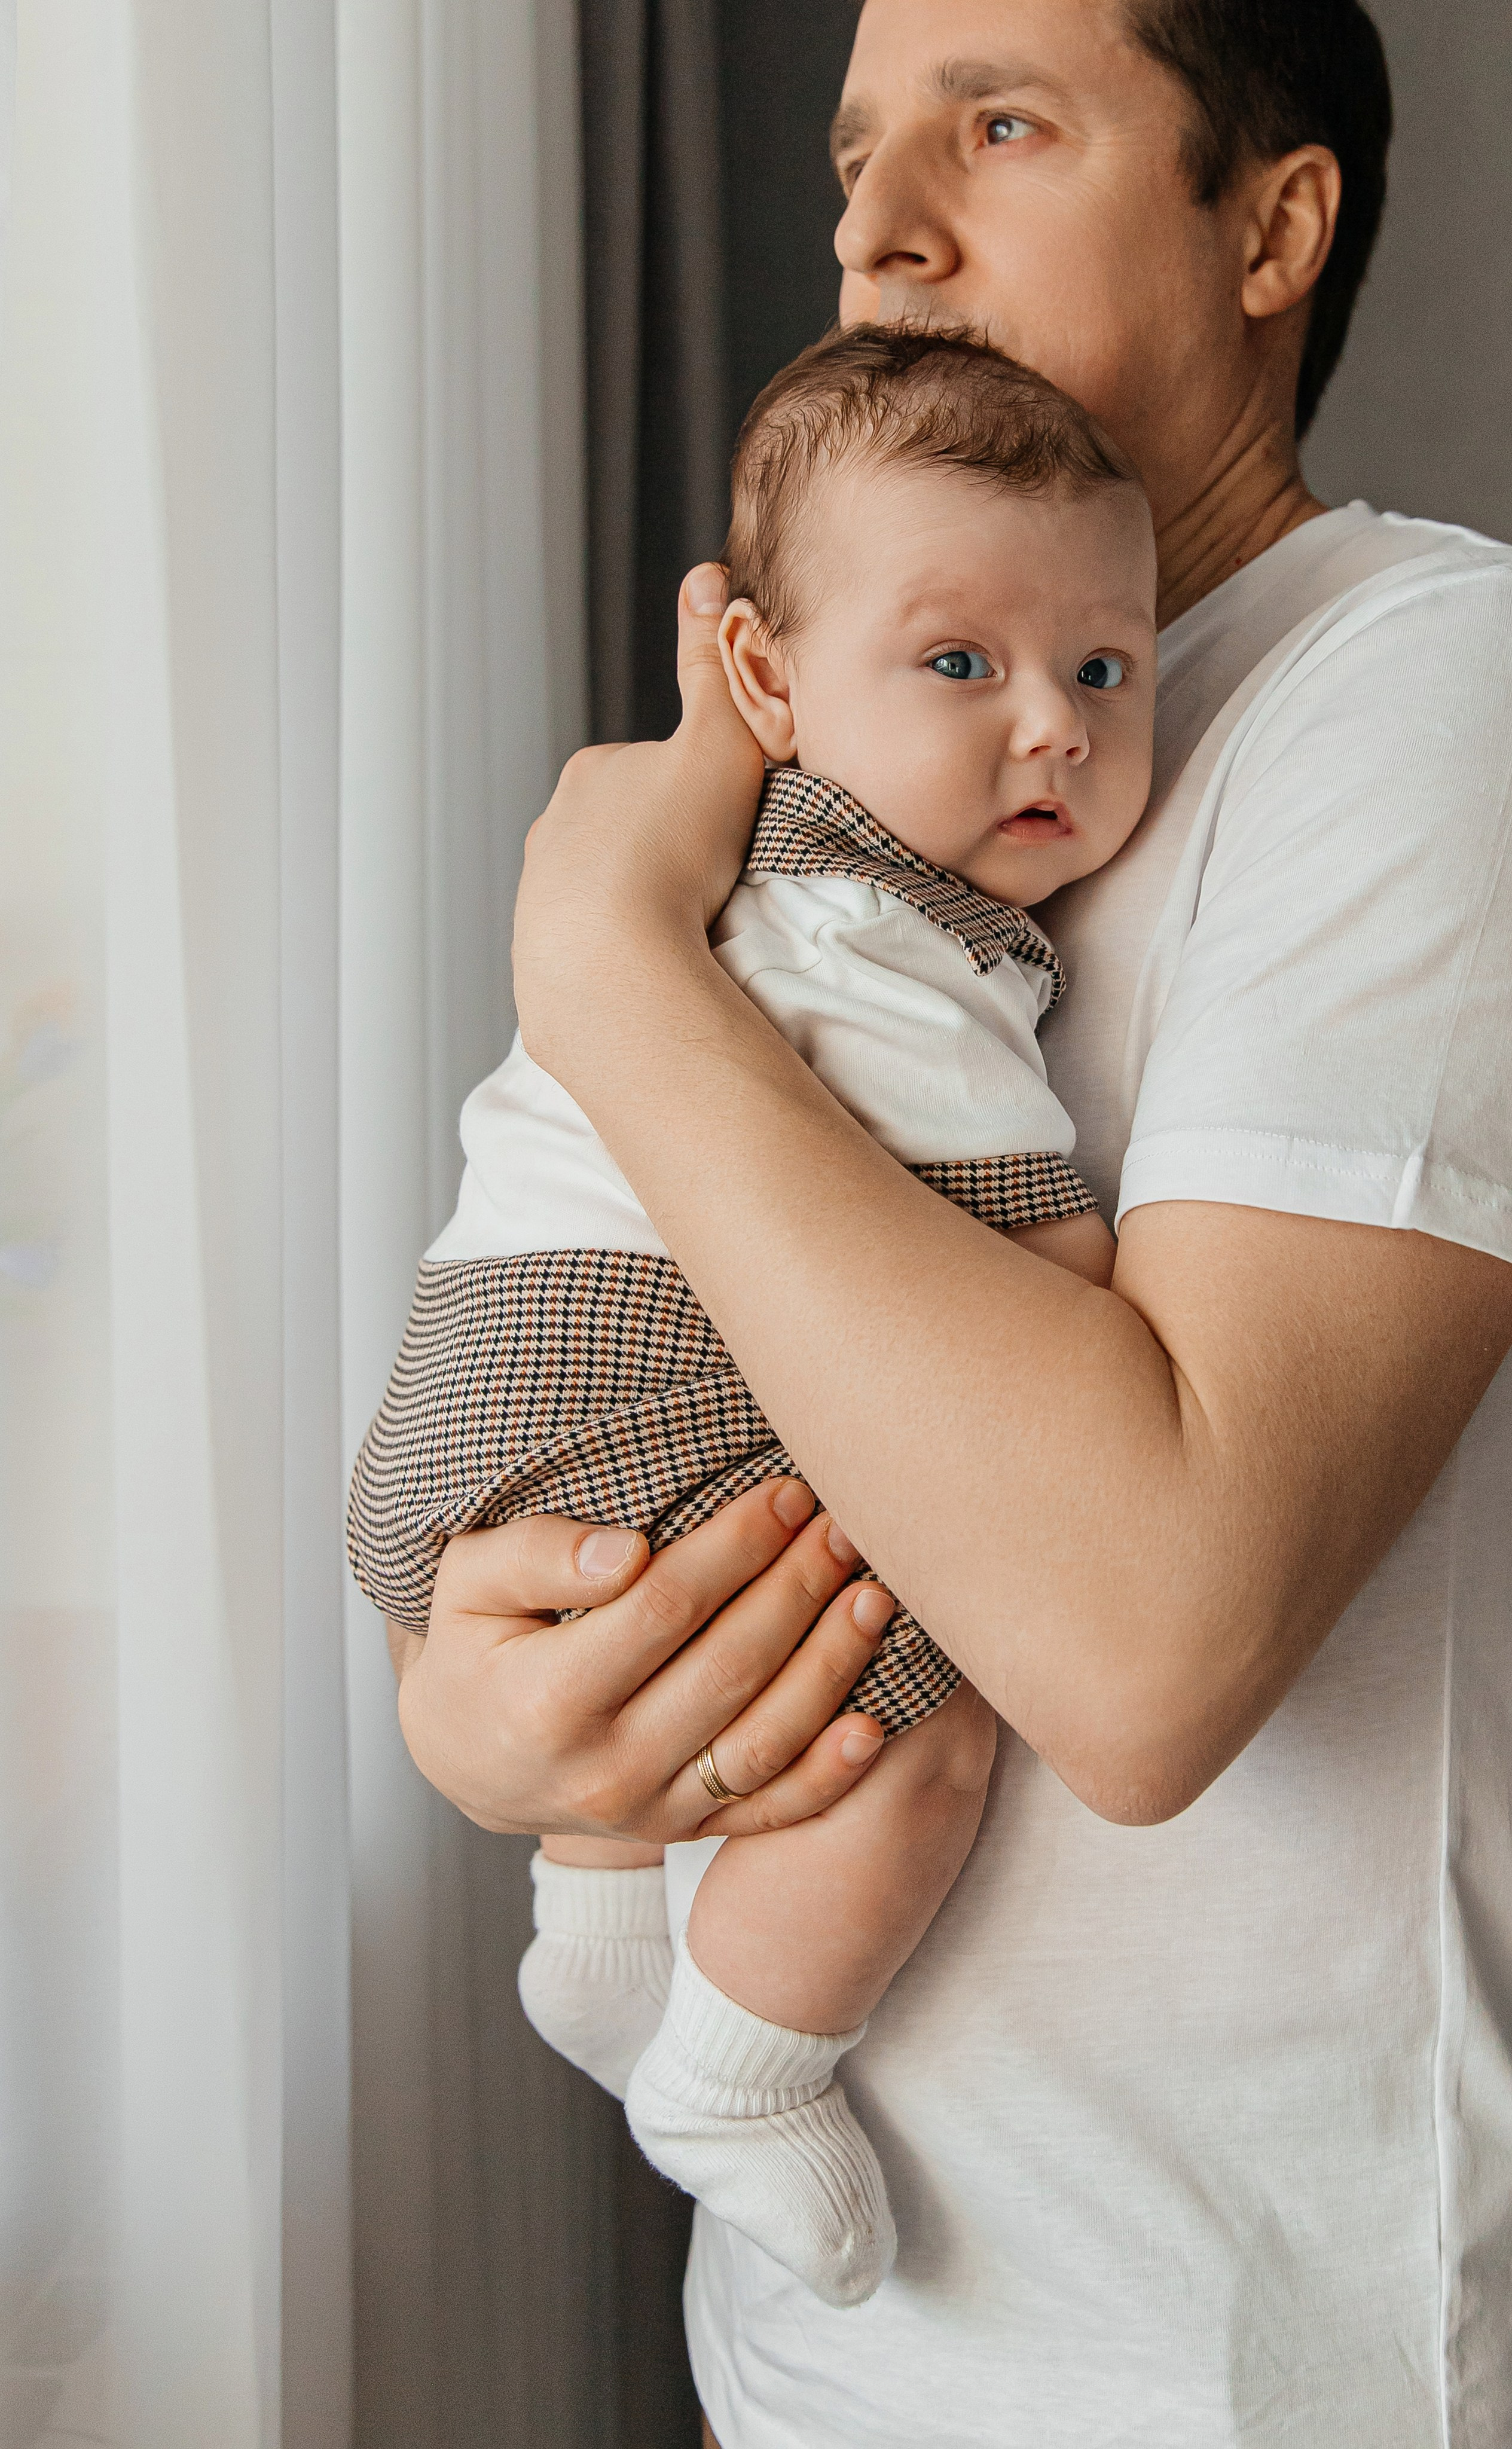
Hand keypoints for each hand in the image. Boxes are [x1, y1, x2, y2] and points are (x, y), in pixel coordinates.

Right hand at [392, 1478, 891, 1840]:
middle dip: (798, 1589)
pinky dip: (829, 1774)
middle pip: (729, 1668)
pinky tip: (876, 1722)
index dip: (735, 1546)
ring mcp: (649, 1812)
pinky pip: (769, 1810)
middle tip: (846, 1526)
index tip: (787, 1492)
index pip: (664, 1607)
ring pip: (764, 1740)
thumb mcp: (467, 1582)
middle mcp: (603, 1769)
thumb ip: (538, 1555)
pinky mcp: (683, 1832)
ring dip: (832, 1667)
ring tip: (875, 1597)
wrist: (467, 1756)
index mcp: (545, 1700)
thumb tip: (627, 1551)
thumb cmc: (477, 1644)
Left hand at [511, 564, 764, 1090]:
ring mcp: (539, 896)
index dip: (698, 797)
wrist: (610, 964)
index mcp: (590, 774)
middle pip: (623, 831)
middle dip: (662, 853)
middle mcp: (551, 827)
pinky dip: (617, 954)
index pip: (652, 770)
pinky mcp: (538, 959)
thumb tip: (707, 577)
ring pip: (602, 890)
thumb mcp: (717, 745)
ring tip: (682, 937)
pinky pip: (588, 948)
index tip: (724, 831)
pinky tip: (648, 969)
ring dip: (640, 907)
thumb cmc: (673, 852)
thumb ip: (714, 667)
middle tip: (710, 887)